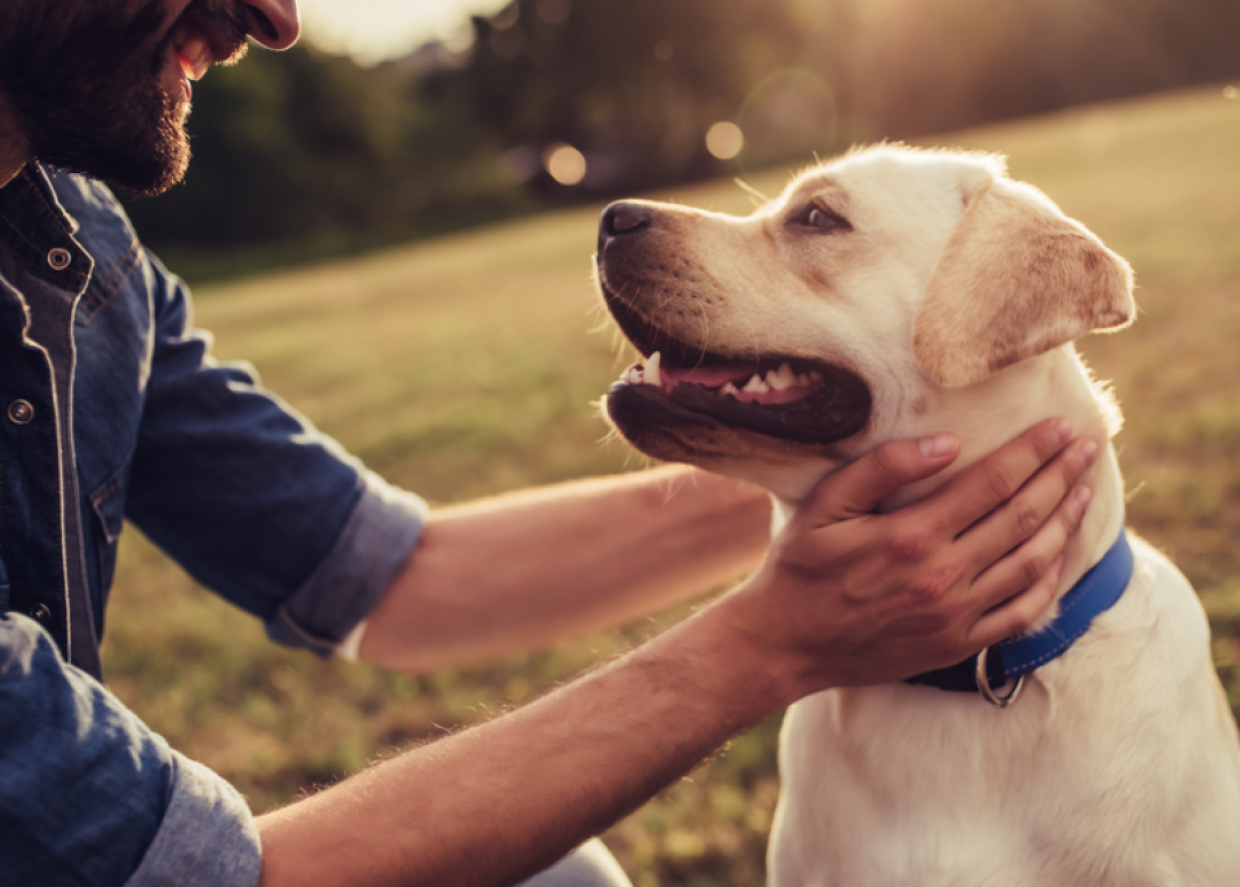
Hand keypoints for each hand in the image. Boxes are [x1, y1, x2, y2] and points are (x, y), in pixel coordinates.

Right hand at [722, 417, 1097, 698]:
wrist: (786, 644)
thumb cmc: (800, 567)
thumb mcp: (824, 506)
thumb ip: (882, 468)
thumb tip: (947, 443)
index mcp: (911, 536)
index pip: (992, 482)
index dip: (1033, 451)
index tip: (1061, 427)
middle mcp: (942, 577)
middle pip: (1022, 517)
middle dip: (1060, 477)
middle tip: (1087, 448)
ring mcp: (955, 615)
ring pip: (1031, 563)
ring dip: (1064, 523)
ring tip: (1084, 491)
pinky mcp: (957, 645)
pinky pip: (1021, 613)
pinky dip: (1049, 582)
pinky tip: (1060, 555)